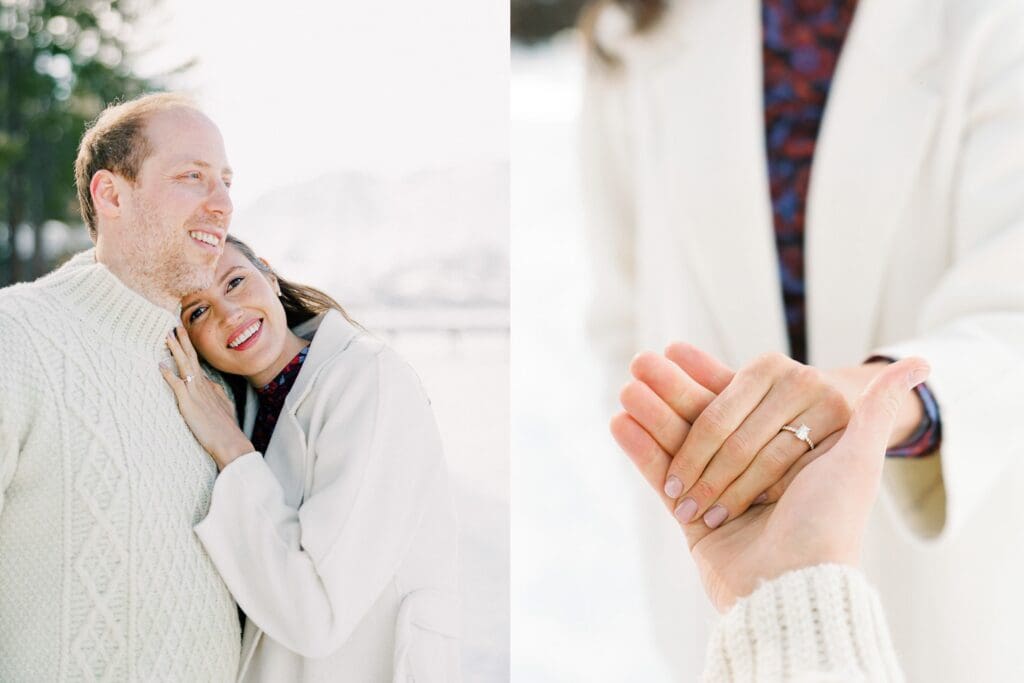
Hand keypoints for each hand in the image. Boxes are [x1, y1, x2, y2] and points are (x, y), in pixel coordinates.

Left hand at [160, 326, 253, 470]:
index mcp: (211, 387)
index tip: (184, 338)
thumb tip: (214, 386)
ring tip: (168, 336)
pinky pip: (176, 384)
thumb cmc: (227, 429)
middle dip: (184, 341)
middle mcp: (204, 386)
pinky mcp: (189, 403)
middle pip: (192, 358)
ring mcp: (196, 393)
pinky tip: (160, 365)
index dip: (190, 350)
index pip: (198, 364)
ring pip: (184, 365)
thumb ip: (218, 396)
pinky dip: (167, 374)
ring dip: (176, 349)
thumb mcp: (225, 408)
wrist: (230, 441)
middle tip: (176, 325)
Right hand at [612, 356, 928, 610]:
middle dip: (672, 393)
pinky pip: (662, 477)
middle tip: (642, 363)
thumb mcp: (858, 457)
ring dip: (652, 414)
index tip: (673, 350)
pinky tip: (619, 422)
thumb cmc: (830, 521)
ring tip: (626, 386)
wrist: (796, 586)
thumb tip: (921, 362)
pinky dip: (640, 451)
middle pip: (705, 419)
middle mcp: (753, 467)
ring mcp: (719, 492)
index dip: (705, 378)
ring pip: (680, 443)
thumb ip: (876, 409)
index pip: (740, 404)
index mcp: (787, 448)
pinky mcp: (691, 519)